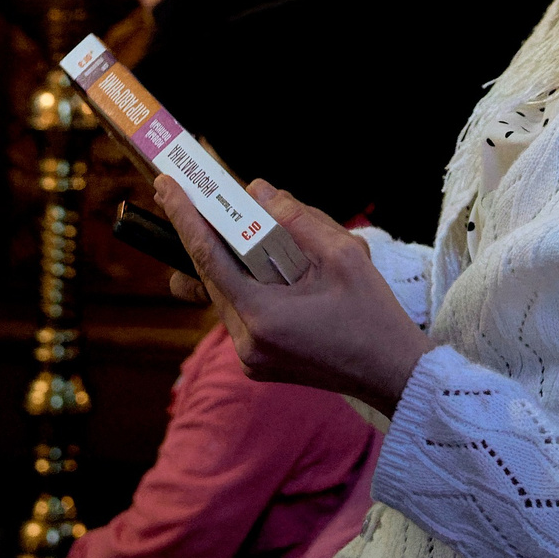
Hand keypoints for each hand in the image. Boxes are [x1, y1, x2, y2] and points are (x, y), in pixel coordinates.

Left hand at [154, 176, 434, 415]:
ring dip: (230, 259)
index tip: (166, 184)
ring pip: (222, 292)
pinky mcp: (256, 360)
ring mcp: (248, 357)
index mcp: (263, 317)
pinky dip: (247, 282)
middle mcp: (246, 342)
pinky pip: (239, 310)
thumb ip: (296, 219)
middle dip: (207, 233)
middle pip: (209, 275)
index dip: (184, 216)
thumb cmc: (373, 315)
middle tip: (200, 196)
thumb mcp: (344, 255)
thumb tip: (257, 192)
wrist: (392, 373)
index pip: (207, 257)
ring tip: (253, 235)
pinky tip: (276, 268)